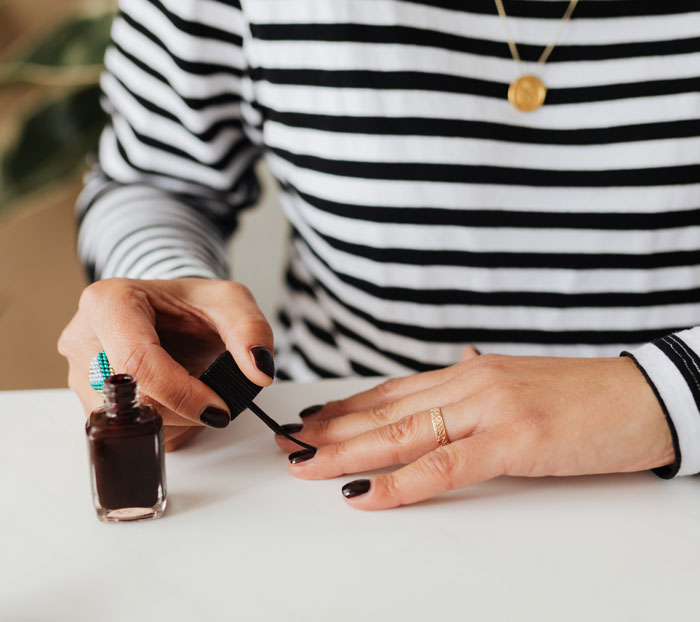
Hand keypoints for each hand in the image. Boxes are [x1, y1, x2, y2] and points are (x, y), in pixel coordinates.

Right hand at [58, 278, 273, 449]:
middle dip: (183, 409)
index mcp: (109, 302)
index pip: (138, 362)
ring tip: (195, 392)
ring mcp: (80, 373)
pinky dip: (163, 425)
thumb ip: (251, 330)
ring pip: (128, 422)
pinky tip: (177, 403)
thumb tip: (259, 371)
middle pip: (132, 398)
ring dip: (174, 421)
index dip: (182, 393)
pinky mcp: (89, 401)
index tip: (219, 408)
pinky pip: (127, 431)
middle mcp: (84, 338)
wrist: (172, 315)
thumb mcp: (231, 303)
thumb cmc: (193, 305)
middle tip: (214, 398)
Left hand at [276, 354, 674, 509]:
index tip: (309, 421)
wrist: (644, 395)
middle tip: (288, 443)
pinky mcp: (514, 438)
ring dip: (347, 450)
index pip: (391, 392)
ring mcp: (489, 409)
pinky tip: (364, 493)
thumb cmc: (581, 398)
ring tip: (305, 464)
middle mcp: (469, 384)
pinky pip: (445, 465)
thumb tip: (438, 407)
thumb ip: (473, 401)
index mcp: (468, 374)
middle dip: (331, 429)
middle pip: (385, 411)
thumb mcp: (514, 393)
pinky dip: (400, 482)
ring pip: (402, 433)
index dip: (344, 408)